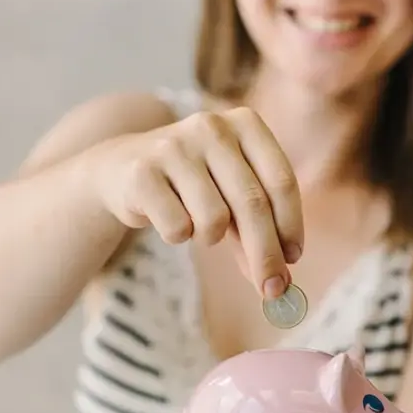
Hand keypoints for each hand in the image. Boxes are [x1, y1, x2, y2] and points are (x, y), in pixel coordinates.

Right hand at [94, 107, 302, 296]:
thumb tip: (280, 280)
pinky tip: (167, 217)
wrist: (120, 169)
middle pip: (252, 204)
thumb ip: (258, 229)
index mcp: (245, 123)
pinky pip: (177, 228)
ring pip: (214, 220)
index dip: (291, 226)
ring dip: (209, 237)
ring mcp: (173, 146)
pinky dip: (177, 234)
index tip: (292, 260)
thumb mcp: (231, 194)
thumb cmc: (191, 185)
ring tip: (195, 223)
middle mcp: (211, 127)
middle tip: (270, 288)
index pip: (281, 181)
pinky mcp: (142, 173)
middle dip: (265, 254)